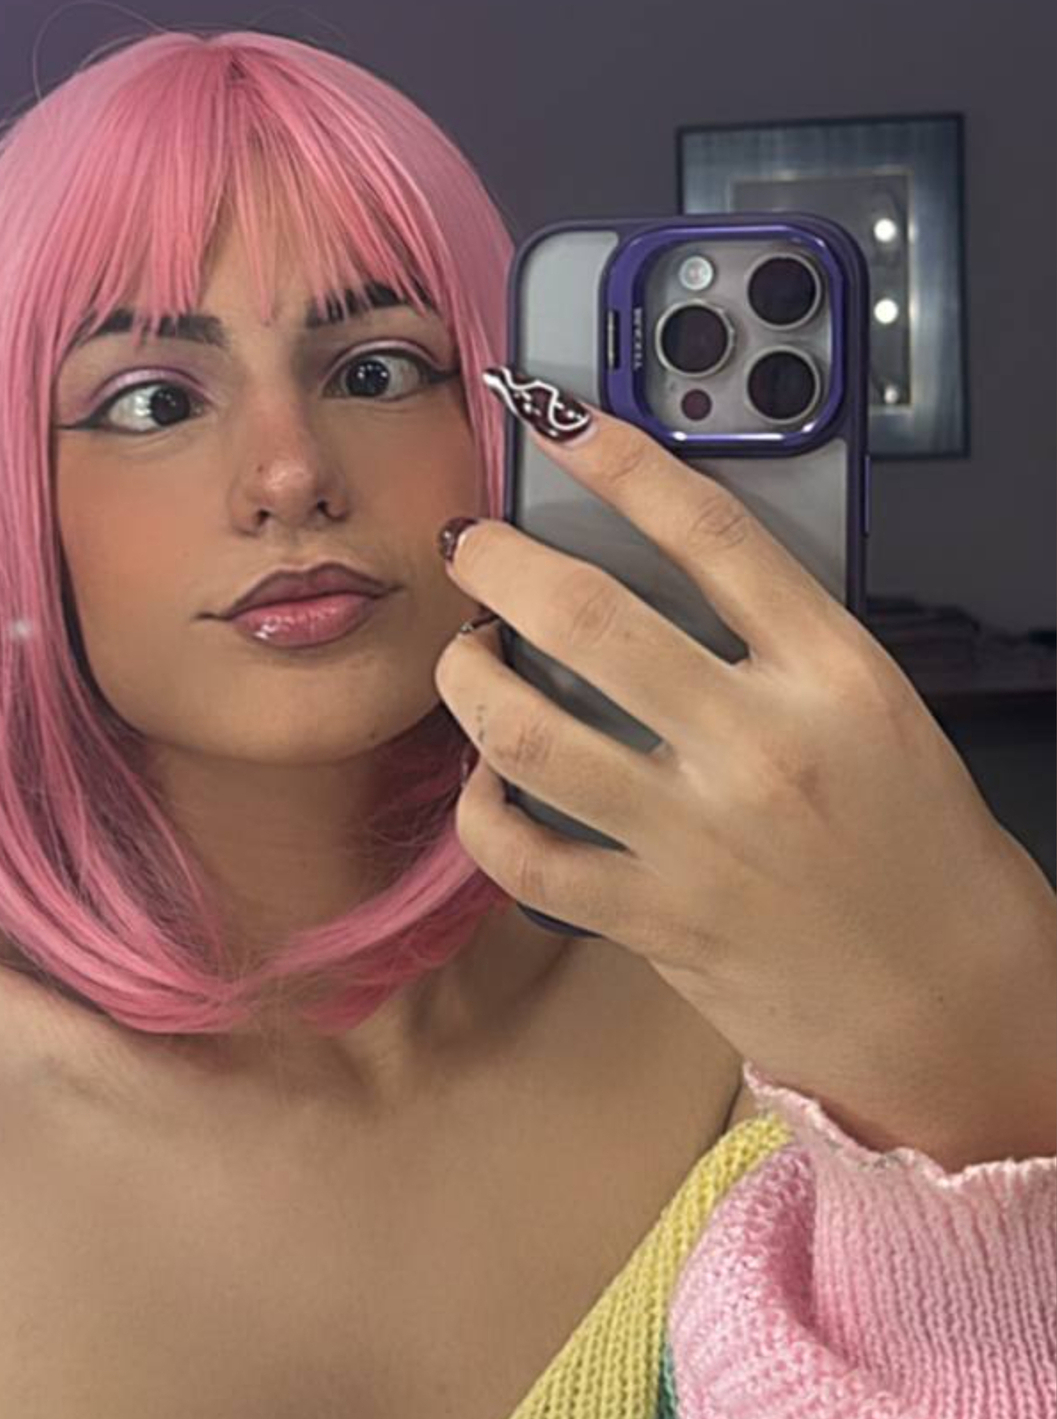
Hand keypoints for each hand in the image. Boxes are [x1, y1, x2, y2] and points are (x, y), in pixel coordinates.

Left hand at [434, 379, 1056, 1165]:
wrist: (954, 1000)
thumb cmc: (920, 845)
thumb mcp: (874, 710)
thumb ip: (776, 645)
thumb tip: (652, 577)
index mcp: (831, 673)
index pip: (710, 532)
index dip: (620, 460)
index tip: (560, 418)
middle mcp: (759, 743)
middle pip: (589, 617)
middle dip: (500, 562)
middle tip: (467, 544)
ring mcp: (697, 835)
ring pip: (528, 729)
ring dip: (468, 677)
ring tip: (464, 655)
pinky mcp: (653, 919)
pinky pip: (524, 854)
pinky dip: (482, 809)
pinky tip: (486, 781)